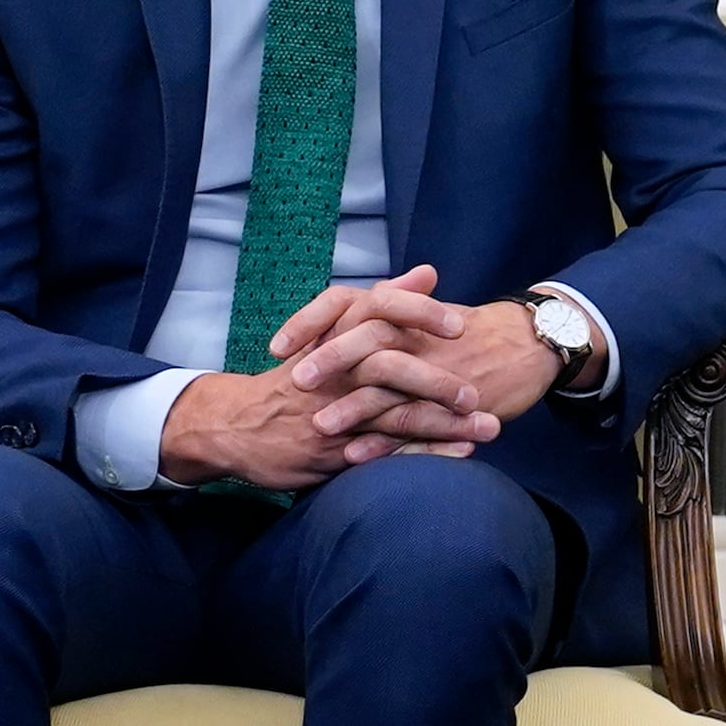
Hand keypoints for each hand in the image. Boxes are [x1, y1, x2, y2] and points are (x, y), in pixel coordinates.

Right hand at [151, 267, 556, 488]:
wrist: (236, 424)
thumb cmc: (300, 374)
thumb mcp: (334, 328)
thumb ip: (386, 301)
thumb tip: (429, 271)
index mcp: (336, 333)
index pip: (379, 312)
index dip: (419, 316)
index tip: (461, 324)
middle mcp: (335, 370)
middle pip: (390, 367)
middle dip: (439, 381)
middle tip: (479, 391)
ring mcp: (335, 411)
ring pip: (394, 414)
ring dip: (446, 423)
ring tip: (490, 426)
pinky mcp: (335, 448)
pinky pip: (387, 452)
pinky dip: (425, 453)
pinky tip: (461, 454)